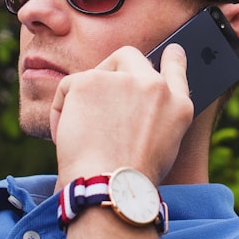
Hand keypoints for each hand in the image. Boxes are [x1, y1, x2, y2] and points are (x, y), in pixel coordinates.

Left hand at [50, 43, 193, 185]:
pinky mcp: (91, 80)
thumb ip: (156, 118)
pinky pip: (68, 87)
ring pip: (95, 74)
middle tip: (96, 98)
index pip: (177, 69)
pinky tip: (65, 134)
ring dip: (84, 99)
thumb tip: (133, 109)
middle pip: (130, 57)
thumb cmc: (130, 180)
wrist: (111, 187)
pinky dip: (61, 109)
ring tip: (82, 135)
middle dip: (111, 70)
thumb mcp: (163, 148)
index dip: (173, 58)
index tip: (172, 51)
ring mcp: (124, 80)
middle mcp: (155, 86)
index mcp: (177, 105)